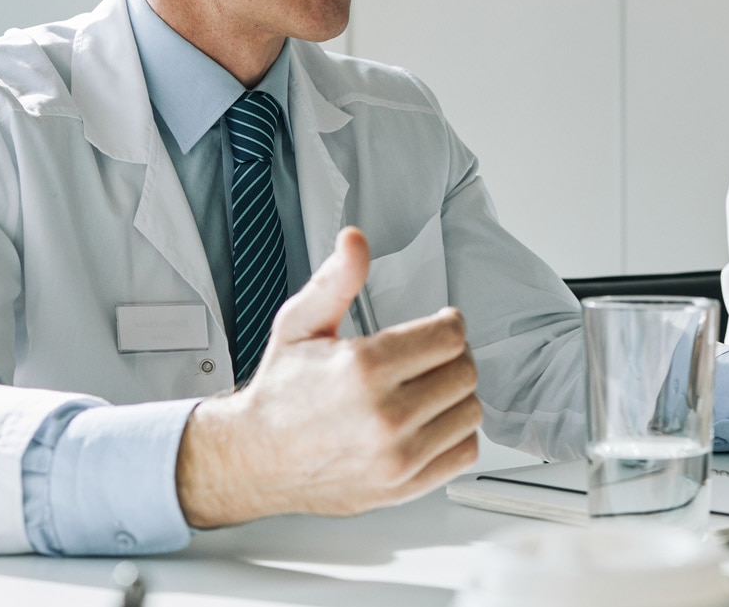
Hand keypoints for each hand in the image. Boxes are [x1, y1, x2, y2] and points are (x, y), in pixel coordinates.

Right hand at [175, 226, 481, 526]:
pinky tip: (432, 420)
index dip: (449, 322)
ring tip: (429, 385)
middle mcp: (385, 415)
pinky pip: (463, 453)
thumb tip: (355, 241)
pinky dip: (456, 433)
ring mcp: (397, 456)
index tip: (440, 323)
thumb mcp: (299, 323)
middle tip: (433, 353)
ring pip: (470, 412)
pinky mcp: (404, 486)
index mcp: (363, 368)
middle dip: (454, 355)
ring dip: (457, 394)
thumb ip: (336, 280)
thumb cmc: (280, 391)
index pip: (448, 336)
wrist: (258, 457)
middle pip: (464, 372)